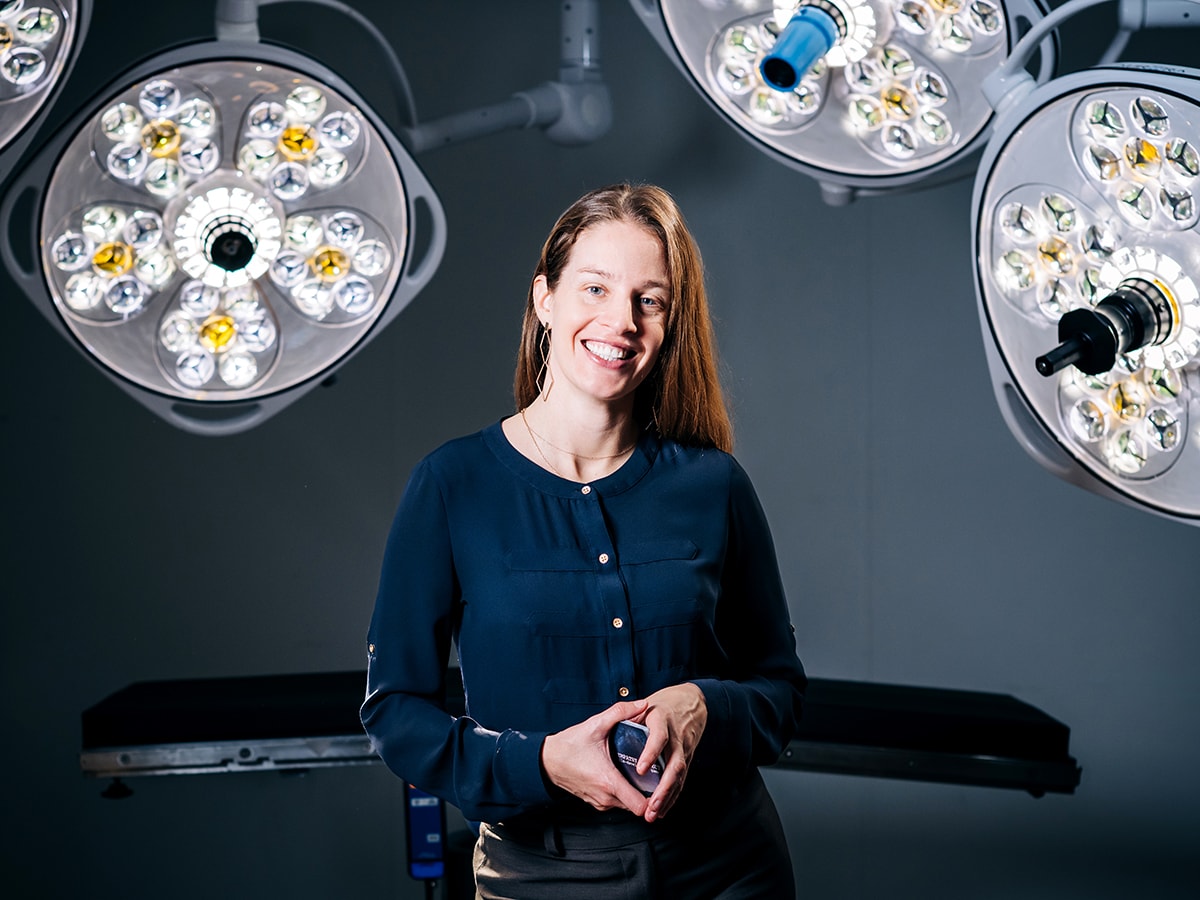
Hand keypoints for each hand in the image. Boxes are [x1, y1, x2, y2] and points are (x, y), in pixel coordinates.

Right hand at [540, 699, 650, 815]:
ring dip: (638, 793)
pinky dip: (626, 793)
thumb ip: (620, 712)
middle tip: (658, 775)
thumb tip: (642, 704)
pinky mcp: (597, 802)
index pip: (640, 806)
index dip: (655, 799)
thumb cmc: (569, 746)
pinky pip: (618, 803)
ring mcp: (601, 802)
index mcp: (608, 781)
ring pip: (629, 805)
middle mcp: (606, 797)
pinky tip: (628, 776)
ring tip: (644, 774)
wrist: (547, 761)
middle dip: (650, 793)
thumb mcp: (595, 725)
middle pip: (639, 806)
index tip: (662, 783)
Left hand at [631, 683, 706, 822]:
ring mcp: (684, 749)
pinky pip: (681, 780)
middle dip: (663, 787)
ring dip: (667, 796)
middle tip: (650, 805)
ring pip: (679, 776)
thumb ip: (625, 713)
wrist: (690, 703)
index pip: (659, 737)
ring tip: (654, 813)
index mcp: (662, 720)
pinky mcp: (687, 759)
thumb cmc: (664, 706)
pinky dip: (672, 796)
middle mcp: (676, 736)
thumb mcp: (644, 704)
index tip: (640, 769)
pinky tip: (662, 809)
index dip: (651, 753)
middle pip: (674, 764)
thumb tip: (607, 727)